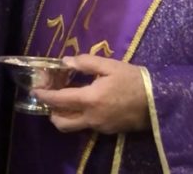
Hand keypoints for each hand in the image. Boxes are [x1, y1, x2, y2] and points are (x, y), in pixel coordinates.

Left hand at [31, 55, 149, 134]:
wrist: (158, 101)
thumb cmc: (134, 80)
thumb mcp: (110, 66)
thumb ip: (86, 63)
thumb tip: (65, 62)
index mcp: (90, 99)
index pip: (59, 100)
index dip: (44, 95)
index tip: (35, 90)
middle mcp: (91, 117)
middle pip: (61, 122)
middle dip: (51, 112)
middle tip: (50, 98)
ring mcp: (99, 126)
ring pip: (73, 126)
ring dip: (64, 116)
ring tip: (65, 100)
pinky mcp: (108, 130)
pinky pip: (86, 125)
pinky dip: (79, 116)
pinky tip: (84, 103)